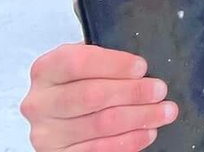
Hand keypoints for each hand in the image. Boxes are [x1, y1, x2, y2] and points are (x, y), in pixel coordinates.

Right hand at [20, 43, 177, 150]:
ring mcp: (46, 133)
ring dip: (139, 117)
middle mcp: (40, 102)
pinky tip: (147, 132)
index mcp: (46, 70)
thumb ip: (106, 61)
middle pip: (91, 96)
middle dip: (133, 92)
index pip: (78, 63)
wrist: (61, 113)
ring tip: (163, 111)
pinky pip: (98, 150)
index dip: (114, 64)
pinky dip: (128, 141)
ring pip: (100, 124)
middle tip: (159, 90)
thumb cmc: (82, 81)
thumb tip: (141, 69)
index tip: (142, 67)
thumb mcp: (88, 62)